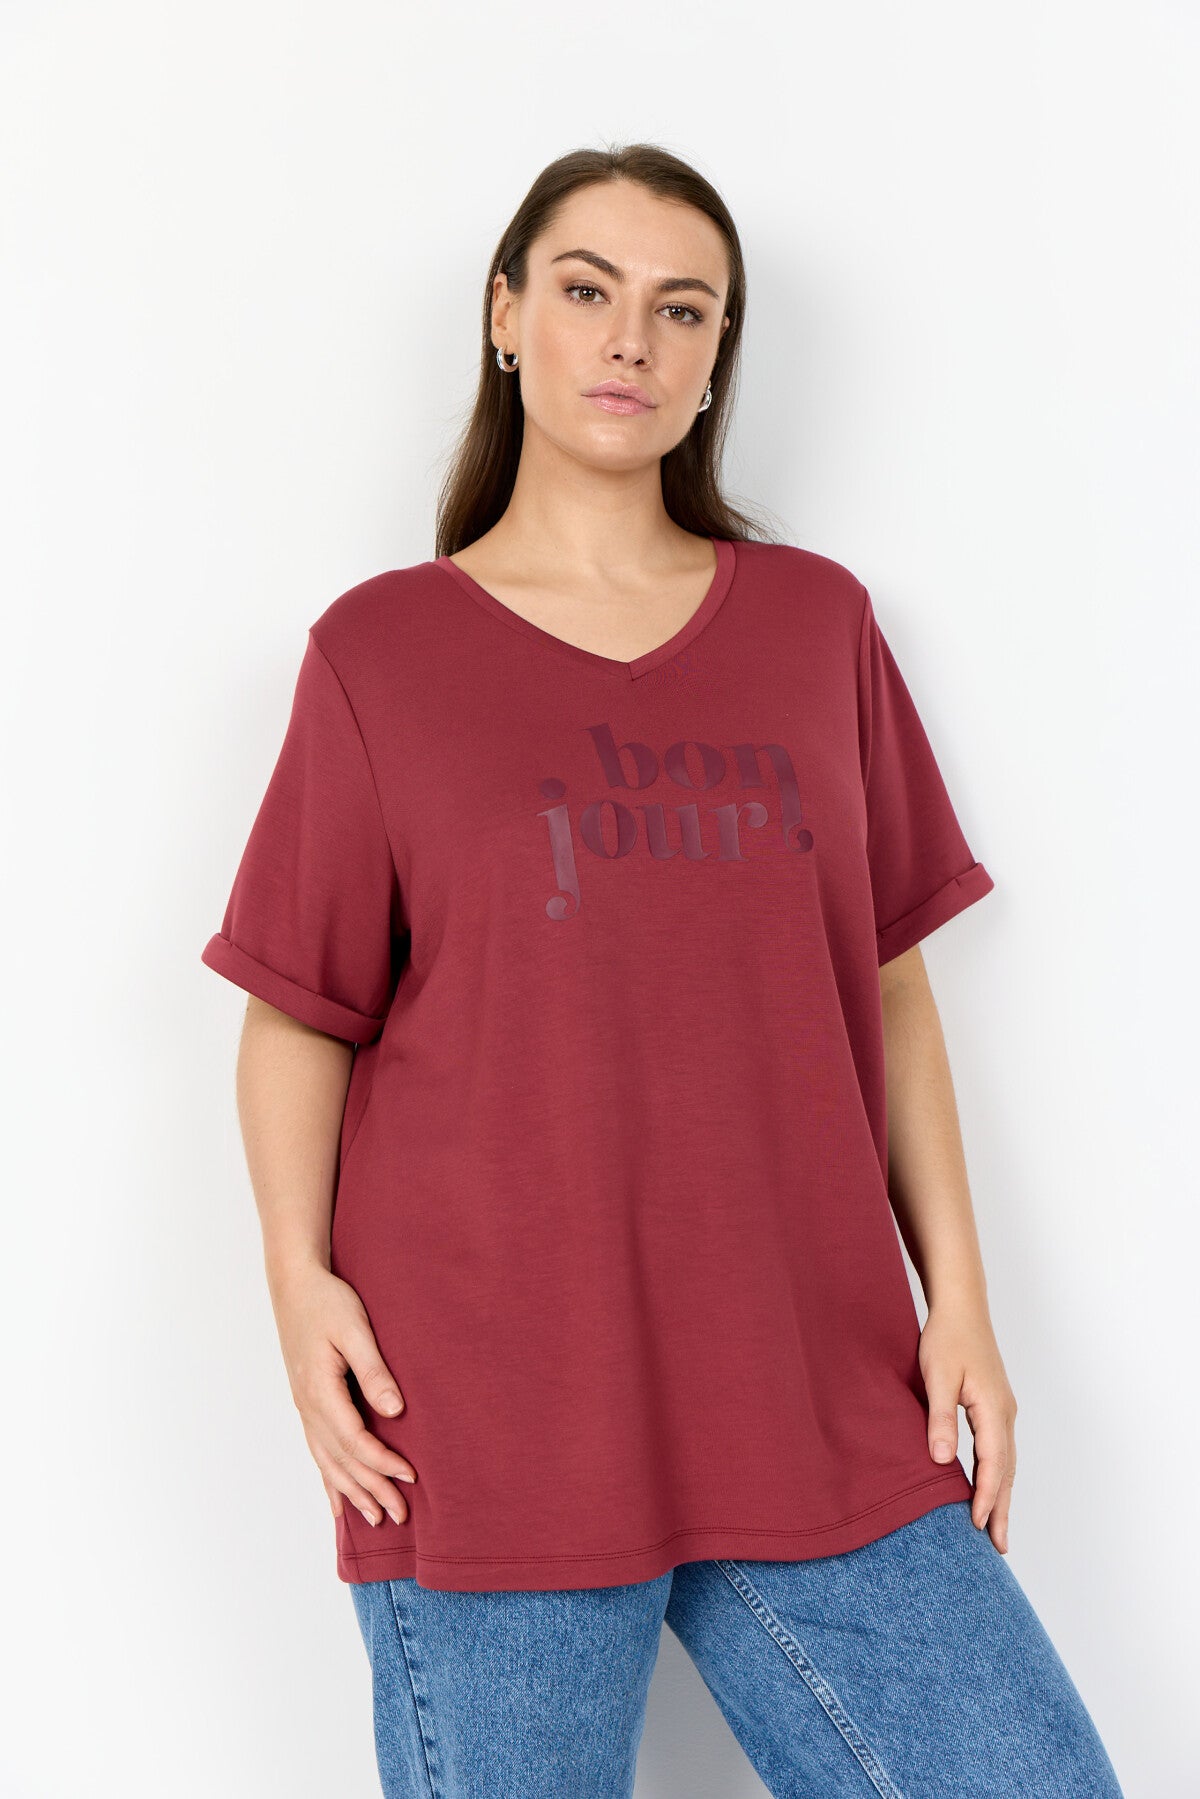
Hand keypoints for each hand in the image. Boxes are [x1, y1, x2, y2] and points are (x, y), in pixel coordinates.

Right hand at [269, 1261, 416, 1528]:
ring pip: (328, 1461)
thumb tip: (395, 1411)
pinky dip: (329, 1478)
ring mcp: (304, 1407)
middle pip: (341, 1460)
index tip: (411, 1476)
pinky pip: (317, 1450)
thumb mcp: (355, 1329)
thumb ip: (374, 1371)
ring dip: (352, 1491)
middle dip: (371, 1489)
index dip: (382, 1462)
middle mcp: (308, 1406)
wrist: (294, 1284)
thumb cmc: (327, 1301)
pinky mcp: (306, 1402)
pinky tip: (337, 1500)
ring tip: (375, 1518)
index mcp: (320, 1390)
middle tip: (401, 1516)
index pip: (355, 1440)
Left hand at [918, 1299, 1016, 1554]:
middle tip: (1000, 1547)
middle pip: (1007, 1471)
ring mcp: (1003, 1410)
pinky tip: (990, 1487)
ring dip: (1002, 1495)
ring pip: (1006, 1463)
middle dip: (1003, 1509)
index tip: (979, 1526)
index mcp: (993, 1409)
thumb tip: (941, 1461)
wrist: (961, 1307)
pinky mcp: (995, 1406)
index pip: (993, 1464)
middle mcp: (1004, 1414)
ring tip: (998, 1530)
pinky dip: (998, 1475)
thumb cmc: (947, 1339)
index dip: (987, 1497)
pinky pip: (1000, 1450)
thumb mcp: (937, 1376)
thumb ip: (940, 1418)